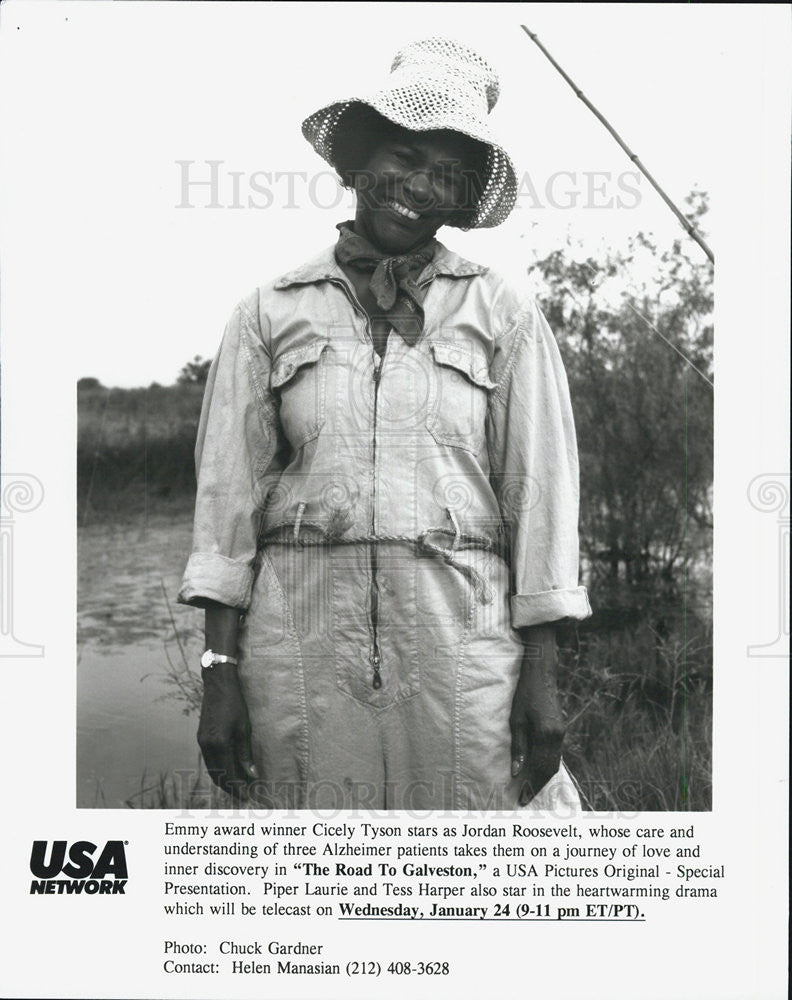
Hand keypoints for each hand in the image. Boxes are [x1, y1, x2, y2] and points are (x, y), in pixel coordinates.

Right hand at [197, 663, 257, 800]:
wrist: (218, 685)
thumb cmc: (235, 704)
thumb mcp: (245, 728)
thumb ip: (246, 753)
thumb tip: (252, 774)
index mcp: (219, 744)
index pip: (228, 773)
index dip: (238, 787)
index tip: (247, 796)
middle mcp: (207, 746)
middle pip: (217, 775)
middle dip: (230, 787)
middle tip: (243, 795)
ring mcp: (202, 742)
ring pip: (211, 769)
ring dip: (223, 779)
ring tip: (237, 786)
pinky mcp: (201, 737)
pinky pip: (209, 760)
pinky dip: (218, 768)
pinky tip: (228, 769)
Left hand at [510, 624, 564, 804]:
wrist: (541, 674)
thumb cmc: (525, 694)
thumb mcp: (516, 720)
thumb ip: (518, 747)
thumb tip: (516, 773)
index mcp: (546, 735)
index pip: (540, 768)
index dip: (531, 786)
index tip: (522, 799)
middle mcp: (558, 736)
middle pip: (550, 769)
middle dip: (538, 786)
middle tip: (526, 800)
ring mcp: (561, 732)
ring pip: (554, 763)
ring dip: (543, 778)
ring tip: (530, 790)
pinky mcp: (560, 729)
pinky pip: (555, 754)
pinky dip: (547, 765)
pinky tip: (537, 771)